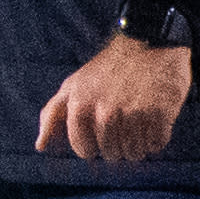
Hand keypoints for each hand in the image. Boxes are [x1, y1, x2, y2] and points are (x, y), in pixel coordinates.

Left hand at [36, 32, 192, 163]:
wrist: (149, 44)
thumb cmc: (108, 69)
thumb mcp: (73, 85)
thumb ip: (53, 115)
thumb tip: (40, 146)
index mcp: (80, 107)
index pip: (84, 150)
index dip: (94, 145)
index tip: (100, 133)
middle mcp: (105, 113)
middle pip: (112, 154)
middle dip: (117, 145)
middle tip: (124, 122)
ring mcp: (133, 114)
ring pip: (135, 153)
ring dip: (138, 143)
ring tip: (139, 120)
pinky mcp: (159, 115)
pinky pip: (157, 145)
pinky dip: (157, 138)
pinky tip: (154, 119)